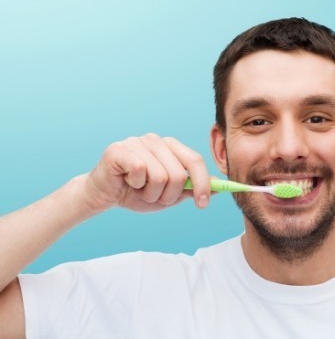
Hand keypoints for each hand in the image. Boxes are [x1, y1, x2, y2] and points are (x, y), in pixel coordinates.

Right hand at [81, 133, 210, 213]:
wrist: (103, 197)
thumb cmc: (136, 193)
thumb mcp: (169, 194)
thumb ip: (191, 188)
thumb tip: (220, 187)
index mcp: (170, 147)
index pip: (195, 160)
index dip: (203, 183)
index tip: (203, 204)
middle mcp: (155, 140)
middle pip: (179, 173)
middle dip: (170, 195)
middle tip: (156, 198)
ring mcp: (137, 142)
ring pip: (160, 176)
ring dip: (151, 194)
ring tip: (140, 191)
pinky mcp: (119, 150)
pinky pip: (140, 172)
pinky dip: (136, 186)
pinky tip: (127, 183)